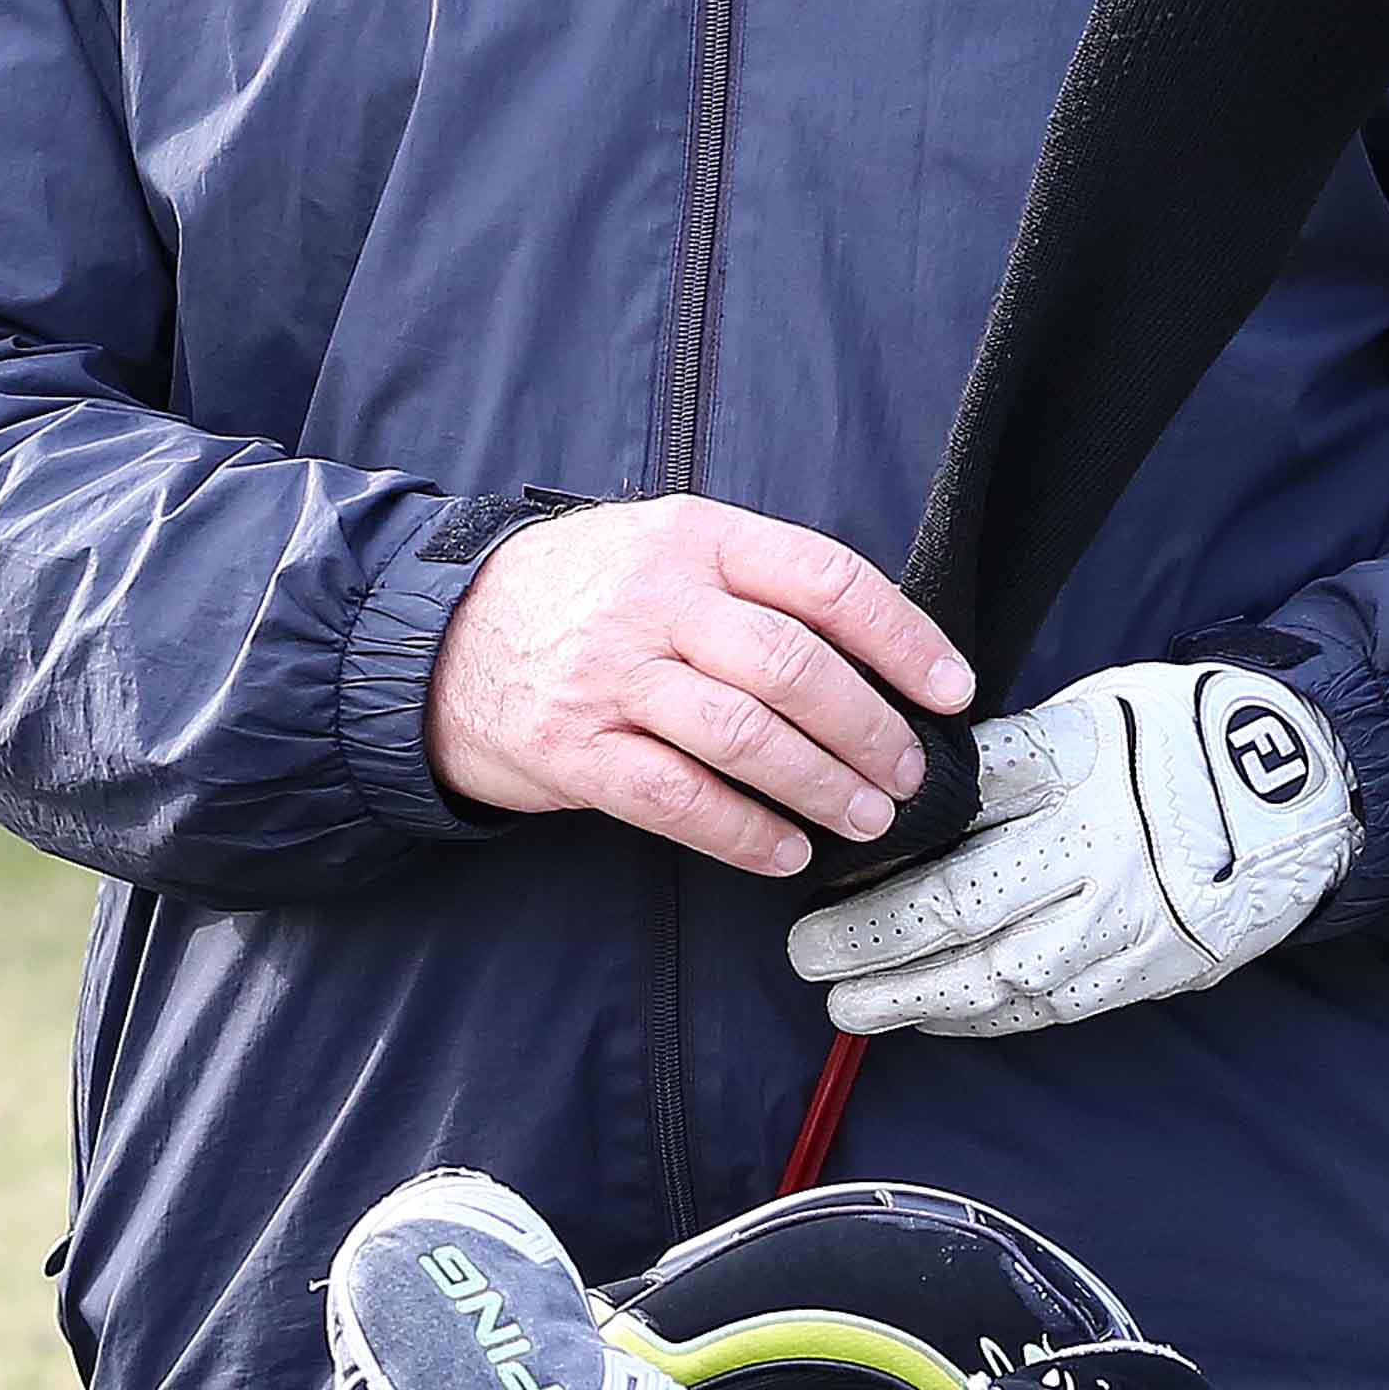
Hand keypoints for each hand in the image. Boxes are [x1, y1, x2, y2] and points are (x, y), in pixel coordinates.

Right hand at [424, 497, 968, 877]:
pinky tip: (785, 852)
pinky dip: (742, 833)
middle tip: (907, 773)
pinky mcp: (572, 750)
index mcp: (696, 537)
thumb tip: (880, 653)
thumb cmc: (583, 596)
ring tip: (865, 817)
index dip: (902, 639)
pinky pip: (677, 799)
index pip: (825, 580)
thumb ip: (755, 585)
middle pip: (792, 666)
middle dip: (868, 729)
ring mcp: (610, 677)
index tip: (951, 691)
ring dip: (819, 786)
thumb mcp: (665, 550)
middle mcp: (656, 600)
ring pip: (742, 736)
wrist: (437, 638)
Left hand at [783, 661, 1353, 1036]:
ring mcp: (1127, 926)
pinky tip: (938, 1017)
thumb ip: (1007, 759)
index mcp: (1079, 783)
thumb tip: (912, 790)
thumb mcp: (1091, 717)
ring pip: (1001, 978)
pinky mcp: (1149, 972)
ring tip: (853, 1006)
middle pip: (963, 913)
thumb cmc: (1180, 738)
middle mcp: (1100, 860)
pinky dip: (985, 1018)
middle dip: (874, 946)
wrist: (1303, 792)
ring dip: (918, 997)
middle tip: (808, 959)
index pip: (958, 829)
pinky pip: (1050, 1009)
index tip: (820, 878)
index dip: (880, 868)